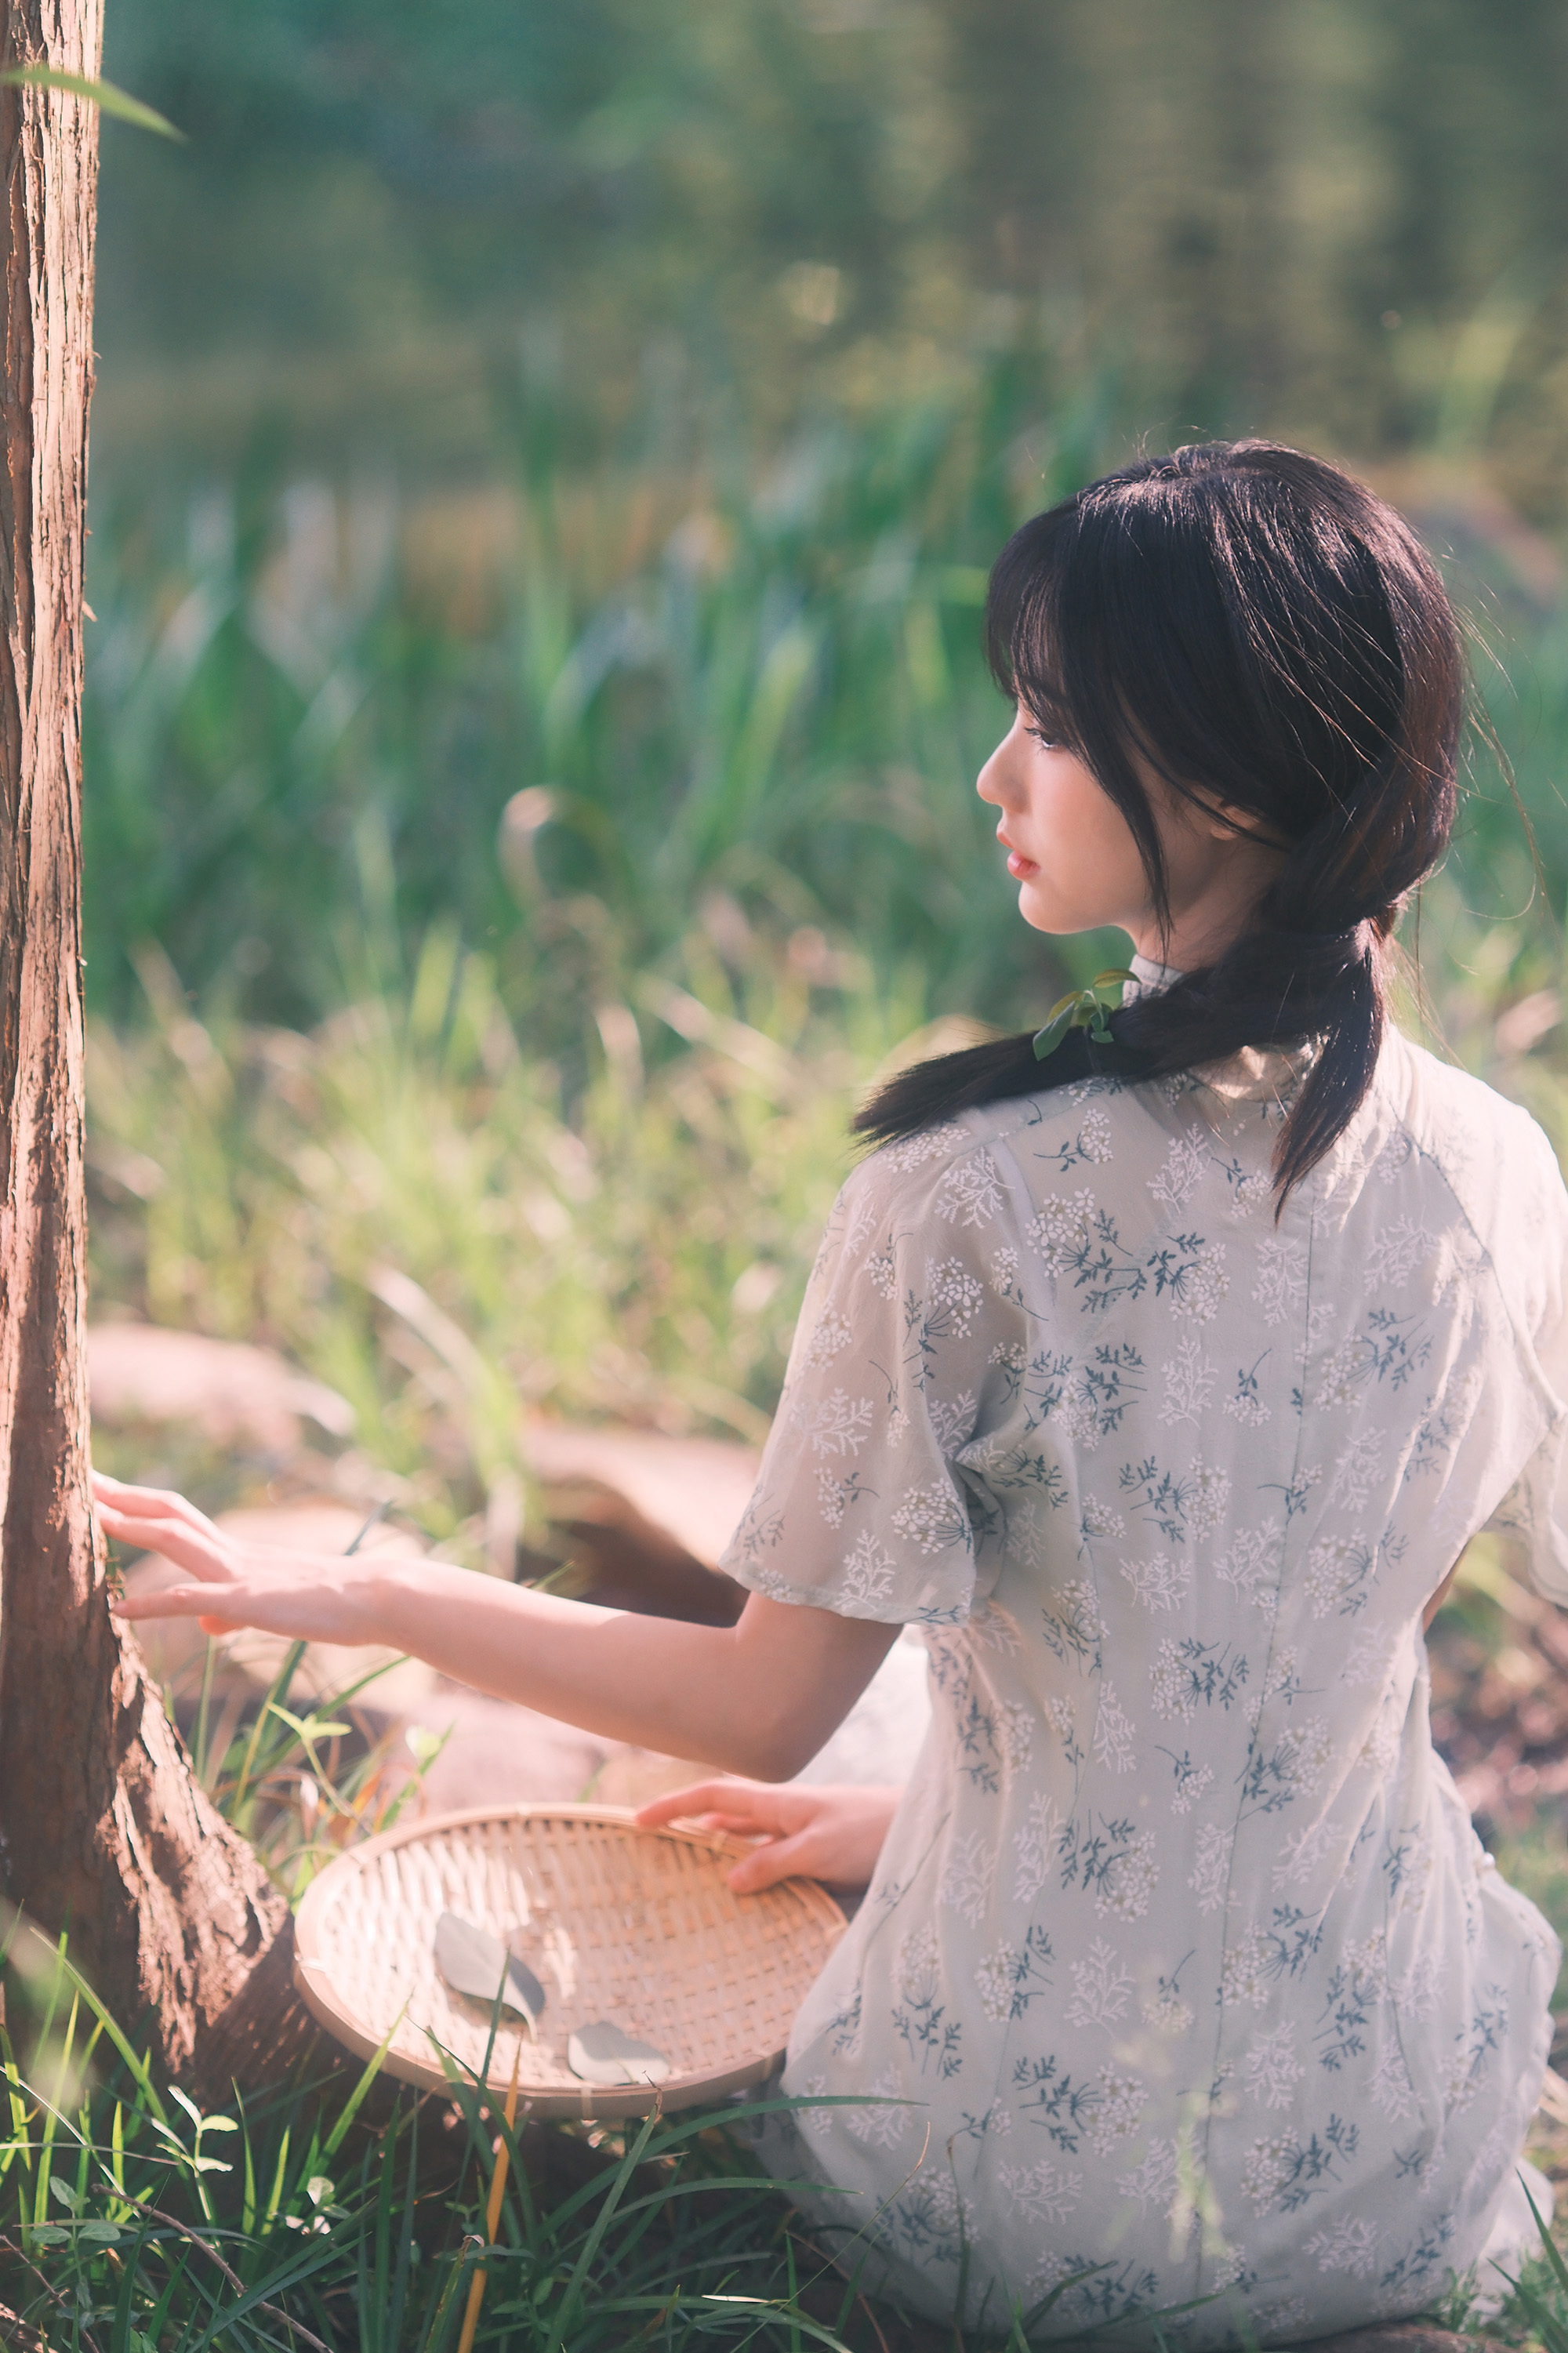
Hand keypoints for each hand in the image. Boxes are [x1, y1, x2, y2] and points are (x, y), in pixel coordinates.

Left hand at [93, 1472, 378, 1643]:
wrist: (378, 1597)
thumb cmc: (336, 1603)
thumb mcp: (275, 1606)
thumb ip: (236, 1609)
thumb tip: (207, 1623)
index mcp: (240, 1552)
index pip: (179, 1516)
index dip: (138, 1500)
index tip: (101, 1486)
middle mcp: (234, 1552)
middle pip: (169, 1512)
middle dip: (122, 1495)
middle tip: (79, 1476)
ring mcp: (241, 1573)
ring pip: (176, 1539)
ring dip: (129, 1527)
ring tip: (86, 1517)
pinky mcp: (250, 1601)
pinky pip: (192, 1598)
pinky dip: (152, 1602)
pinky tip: (118, 1610)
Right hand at [636, 1777, 901, 1892]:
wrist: (923, 1830)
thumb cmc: (873, 1831)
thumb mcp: (819, 1850)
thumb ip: (774, 1862)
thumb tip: (729, 1880)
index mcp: (779, 1803)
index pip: (714, 1797)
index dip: (675, 1805)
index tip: (638, 1821)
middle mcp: (785, 1814)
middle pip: (725, 1819)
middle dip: (688, 1829)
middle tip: (652, 1853)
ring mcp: (802, 1832)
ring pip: (748, 1842)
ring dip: (719, 1855)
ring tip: (687, 1878)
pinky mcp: (819, 1853)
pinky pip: (772, 1860)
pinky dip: (751, 1873)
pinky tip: (746, 1894)